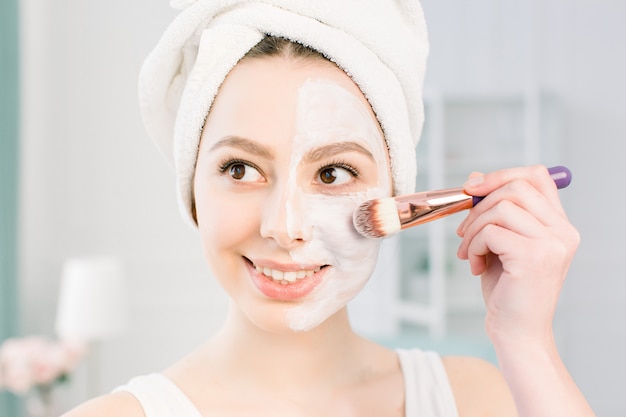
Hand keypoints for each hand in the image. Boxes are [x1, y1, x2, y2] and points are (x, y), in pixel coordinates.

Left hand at [456, 165, 579, 345]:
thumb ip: (493, 212)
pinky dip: (473, 246)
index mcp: (559, 225)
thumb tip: (474, 177)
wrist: (517, 333)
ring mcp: (551, 243)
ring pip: (500, 207)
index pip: (537, 176)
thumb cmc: (508, 290)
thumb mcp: (499, 243)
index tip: (472, 188)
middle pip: (516, 187)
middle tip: (464, 231)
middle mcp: (562, 231)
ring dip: (473, 229)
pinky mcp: (534, 257)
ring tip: (468, 253)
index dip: (501, 175)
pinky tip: (473, 266)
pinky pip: (490, 232)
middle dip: (479, 204)